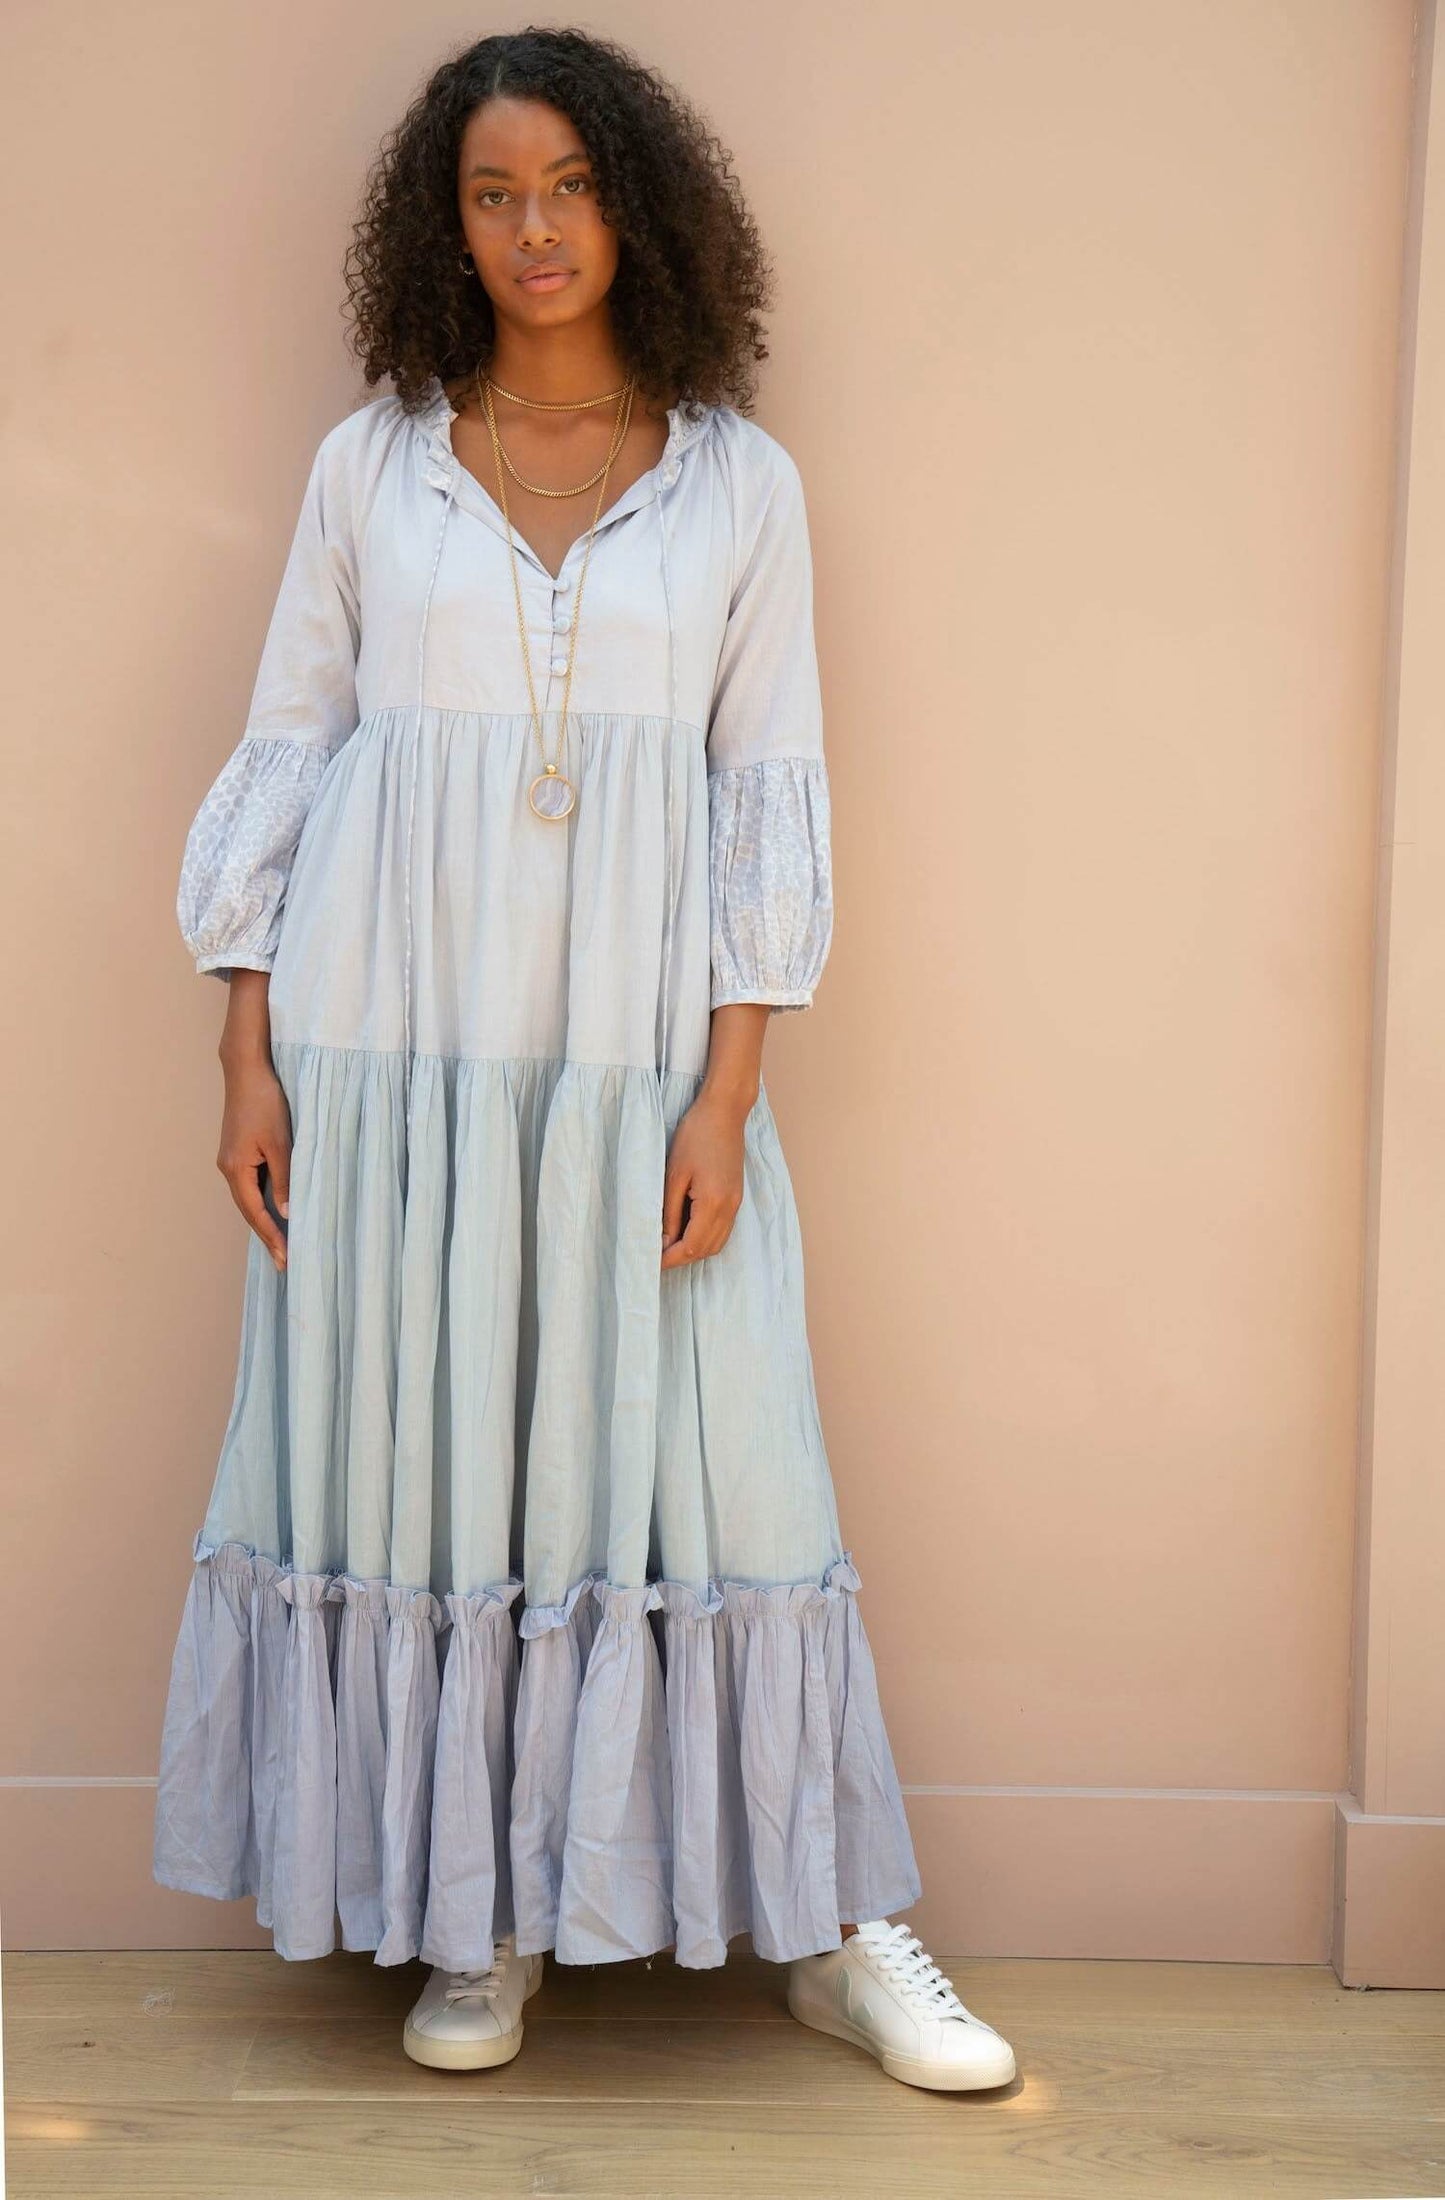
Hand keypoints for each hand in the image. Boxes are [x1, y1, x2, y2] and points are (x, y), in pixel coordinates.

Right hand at [217, 1055, 292, 1272]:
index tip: (285, 1258)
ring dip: (264, 1220)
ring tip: (281, 1243)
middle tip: (283, 1262)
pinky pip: (250, 1184)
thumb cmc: (265, 1102)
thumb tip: (287, 1213)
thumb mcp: (281, 1143)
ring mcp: (231, 1160)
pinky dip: (263, 1201)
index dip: (271, 1237)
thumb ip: (285, 1179)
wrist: (247, 1071)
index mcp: (235, 1169)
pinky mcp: (237, 1151)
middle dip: (266, 1236)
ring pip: (249, 1198)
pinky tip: (276, 1210)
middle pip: (248, 1211)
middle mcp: (228, 1168)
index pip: (255, 1213)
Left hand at [660, 1087, 749, 1269]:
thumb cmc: (695, 1135)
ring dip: (693, 1249)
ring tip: (668, 1244)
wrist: (724, 1112)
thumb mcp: (674, 1175)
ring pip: (716, 1243)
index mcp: (713, 1203)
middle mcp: (729, 1208)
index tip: (649, 1261)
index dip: (670, 1259)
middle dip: (681, 1258)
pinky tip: (686, 1229)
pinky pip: (722, 1230)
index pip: (691, 1247)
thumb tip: (663, 1241)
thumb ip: (669, 1212)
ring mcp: (736, 1203)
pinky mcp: (736, 1197)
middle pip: (706, 1250)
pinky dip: (705, 1237)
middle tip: (655, 1255)